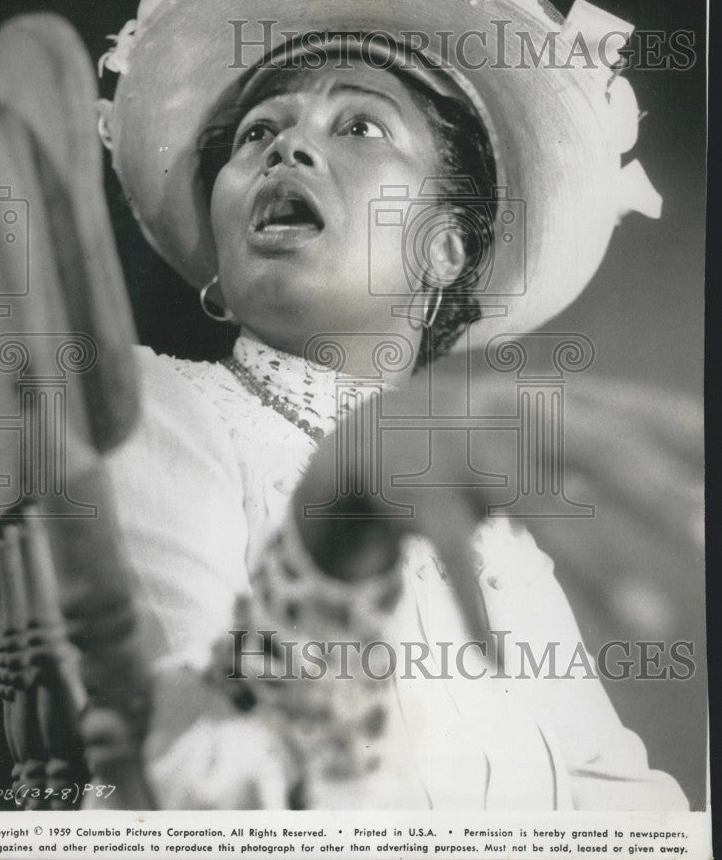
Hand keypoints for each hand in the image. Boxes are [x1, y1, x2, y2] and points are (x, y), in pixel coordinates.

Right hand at [293, 368, 702, 638]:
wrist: (369, 429)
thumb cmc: (477, 432)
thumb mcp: (534, 419)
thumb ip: (601, 433)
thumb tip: (691, 454)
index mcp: (548, 400)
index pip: (628, 411)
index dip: (682, 434)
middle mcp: (512, 417)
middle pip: (592, 444)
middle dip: (652, 488)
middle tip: (708, 532)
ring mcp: (466, 456)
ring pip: (535, 506)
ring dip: (594, 563)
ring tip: (655, 623)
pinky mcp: (423, 499)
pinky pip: (455, 556)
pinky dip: (475, 608)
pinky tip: (497, 658)